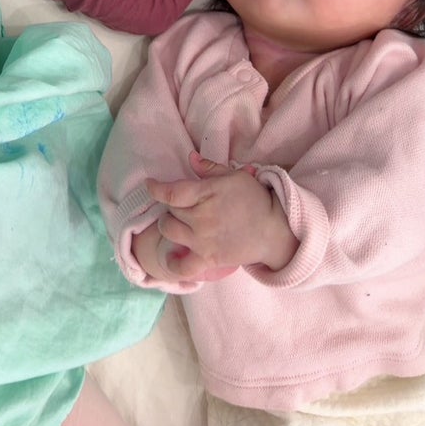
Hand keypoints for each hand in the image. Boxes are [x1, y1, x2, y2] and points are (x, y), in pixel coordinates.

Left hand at [145, 153, 298, 280]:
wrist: (274, 230)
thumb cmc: (254, 199)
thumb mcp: (234, 176)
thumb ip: (209, 168)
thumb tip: (190, 158)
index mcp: (205, 194)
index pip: (171, 192)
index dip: (156, 188)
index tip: (150, 185)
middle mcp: (200, 218)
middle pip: (170, 211)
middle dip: (171, 206)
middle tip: (180, 206)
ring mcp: (202, 240)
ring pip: (169, 232)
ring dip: (169, 226)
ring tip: (178, 224)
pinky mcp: (208, 259)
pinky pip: (183, 267)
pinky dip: (173, 264)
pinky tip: (170, 258)